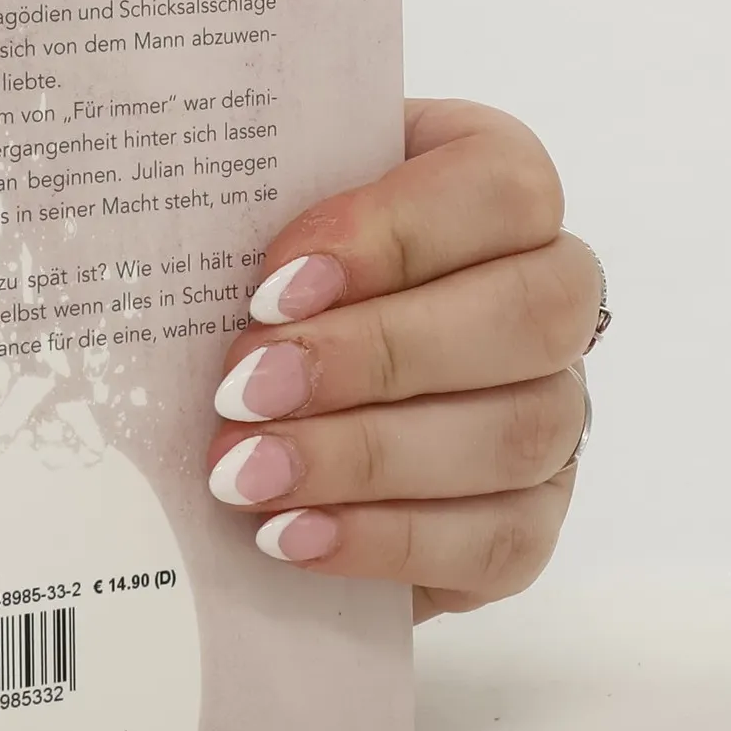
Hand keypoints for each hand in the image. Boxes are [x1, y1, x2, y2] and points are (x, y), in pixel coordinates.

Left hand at [205, 99, 599, 620]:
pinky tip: (289, 536)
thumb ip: (249, 198)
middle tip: (242, 388)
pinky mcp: (531, 518)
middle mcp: (552, 294)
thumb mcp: (261, 208)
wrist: (272, 386)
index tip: (270, 285)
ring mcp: (556, 410)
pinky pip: (500, 543)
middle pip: (529, 315)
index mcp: (492, 188)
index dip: (393, 233)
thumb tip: (174, 223)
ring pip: (518, 433)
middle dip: (373, 355)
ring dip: (364, 458)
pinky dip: (385, 542)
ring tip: (242, 473)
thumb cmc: (269, 273)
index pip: (501, 187)